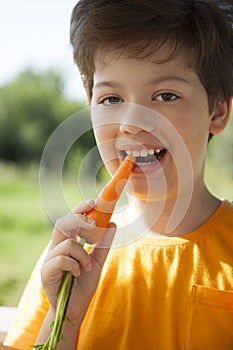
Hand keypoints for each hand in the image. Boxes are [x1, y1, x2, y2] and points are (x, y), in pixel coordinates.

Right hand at [41, 200, 115, 321]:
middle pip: (62, 224)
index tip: (93, 202)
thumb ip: (103, 244)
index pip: (69, 220)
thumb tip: (112, 223)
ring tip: (86, 267)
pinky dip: (75, 264)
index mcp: (66, 243)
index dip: (79, 209)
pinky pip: (62, 259)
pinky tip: (78, 273)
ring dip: (82, 254)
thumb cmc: (83, 284)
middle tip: (92, 224)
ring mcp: (49, 260)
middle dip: (78, 220)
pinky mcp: (46, 272)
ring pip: (67, 243)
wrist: (75, 308)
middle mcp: (55, 248)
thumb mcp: (97, 261)